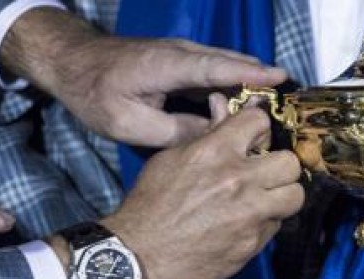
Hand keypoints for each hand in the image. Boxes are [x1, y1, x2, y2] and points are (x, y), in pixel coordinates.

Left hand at [1, 8, 285, 146]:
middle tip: (291, 98)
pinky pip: (215, 72)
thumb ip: (172, 131)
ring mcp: (182, 57)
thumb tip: (212, 139)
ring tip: (279, 102)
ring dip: (251, 81)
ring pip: (224, 66)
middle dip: (261, 77)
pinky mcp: (181, 65)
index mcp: (168, 66)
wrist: (72, 64)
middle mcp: (181, 55)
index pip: (215, 67)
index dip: (248, 73)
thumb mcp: (128, 124)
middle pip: (228, 63)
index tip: (279, 78)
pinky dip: (235, 83)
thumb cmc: (95, 95)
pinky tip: (250, 102)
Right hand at [86, 108, 302, 278]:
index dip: (260, 128)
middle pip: (290, 162)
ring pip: (295, 196)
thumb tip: (223, 106)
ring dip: (282, 196)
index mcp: (215, 151)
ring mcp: (249, 214)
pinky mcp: (252, 244)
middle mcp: (238, 180)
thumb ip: (206, 135)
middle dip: (280, 166)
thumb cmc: (149, 205)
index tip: (256, 139)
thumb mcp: (171, 159)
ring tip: (265, 199)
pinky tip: (246, 224)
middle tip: (267, 173)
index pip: (260, 121)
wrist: (139, 256)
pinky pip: (276, 226)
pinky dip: (266, 223)